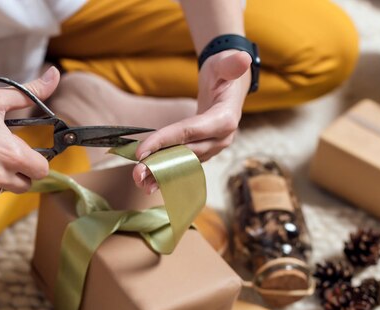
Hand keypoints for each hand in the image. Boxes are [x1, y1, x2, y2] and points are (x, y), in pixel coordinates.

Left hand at [133, 51, 250, 192]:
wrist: (229, 84)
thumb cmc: (224, 72)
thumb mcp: (226, 64)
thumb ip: (231, 64)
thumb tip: (243, 58)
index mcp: (225, 119)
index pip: (189, 132)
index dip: (165, 141)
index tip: (142, 150)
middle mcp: (221, 139)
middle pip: (186, 153)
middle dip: (160, 163)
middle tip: (136, 172)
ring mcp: (214, 148)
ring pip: (184, 163)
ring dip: (161, 173)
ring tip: (139, 181)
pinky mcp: (205, 151)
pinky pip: (184, 163)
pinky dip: (167, 172)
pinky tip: (149, 182)